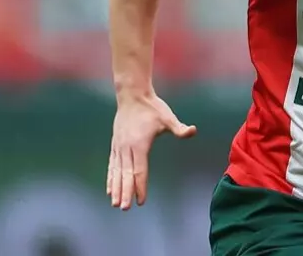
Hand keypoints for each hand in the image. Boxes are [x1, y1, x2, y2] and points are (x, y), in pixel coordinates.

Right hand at [107, 92, 195, 209]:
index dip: (140, 186)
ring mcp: (119, 147)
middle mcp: (126, 147)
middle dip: (125, 192)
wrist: (132, 95)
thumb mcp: (167, 117)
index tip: (140, 200)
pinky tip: (110, 190)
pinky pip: (112, 165)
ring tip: (115, 203)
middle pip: (125, 174)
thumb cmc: (152, 107)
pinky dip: (111, 178)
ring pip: (116, 172)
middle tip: (124, 208)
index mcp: (139, 144)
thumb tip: (193, 130)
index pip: (139, 170)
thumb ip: (179, 128)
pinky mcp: (115, 145)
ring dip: (116, 188)